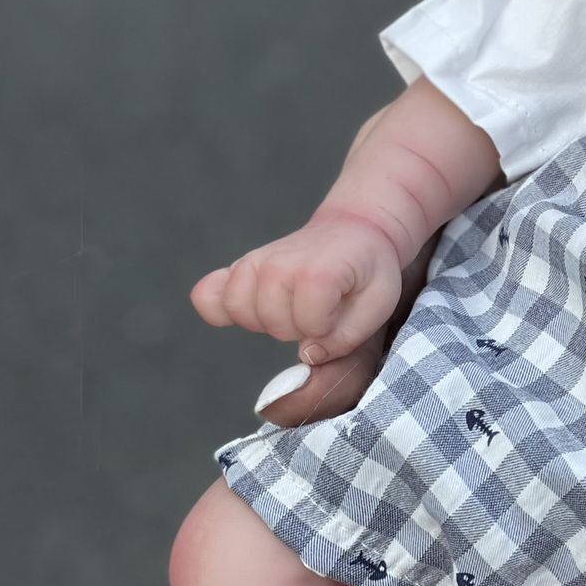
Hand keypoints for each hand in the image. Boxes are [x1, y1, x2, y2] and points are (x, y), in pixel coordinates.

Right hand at [239, 230, 438, 426]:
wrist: (354, 230)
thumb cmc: (367, 270)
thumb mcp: (377, 304)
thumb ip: (346, 337)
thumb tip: (306, 355)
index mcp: (317, 273)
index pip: (310, 328)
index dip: (328, 329)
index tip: (341, 309)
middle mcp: (279, 265)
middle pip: (274, 325)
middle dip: (300, 327)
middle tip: (319, 306)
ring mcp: (254, 263)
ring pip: (242, 314)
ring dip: (268, 319)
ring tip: (292, 305)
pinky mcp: (239, 267)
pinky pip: (207, 297)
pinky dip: (219, 308)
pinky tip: (247, 308)